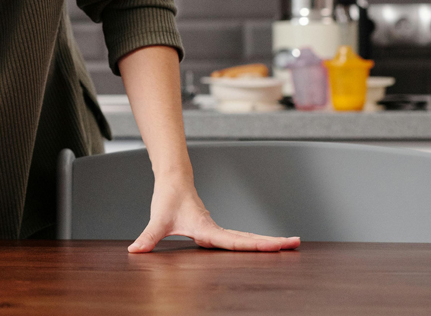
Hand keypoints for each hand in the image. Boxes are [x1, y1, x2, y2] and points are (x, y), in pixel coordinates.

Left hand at [128, 178, 300, 252]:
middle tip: (296, 245)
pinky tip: (266, 248)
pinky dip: (255, 242)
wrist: (173, 180)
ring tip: (291, 246)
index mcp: (207, 229)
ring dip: (268, 242)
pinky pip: (240, 238)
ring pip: (247, 237)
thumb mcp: (157, 221)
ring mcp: (217, 230)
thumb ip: (147, 238)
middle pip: (249, 238)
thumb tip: (135, 251)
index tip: (275, 246)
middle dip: (273, 243)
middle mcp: (216, 230)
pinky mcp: (215, 229)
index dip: (256, 245)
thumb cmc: (167, 198)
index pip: (235, 241)